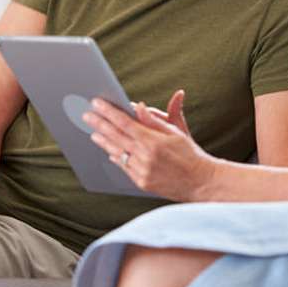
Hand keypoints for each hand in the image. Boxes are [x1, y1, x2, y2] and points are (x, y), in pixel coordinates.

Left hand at [84, 90, 216, 201]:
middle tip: (87, 115)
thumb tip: (137, 106)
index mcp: (153, 141)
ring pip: (117, 153)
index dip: (109, 112)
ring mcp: (142, 171)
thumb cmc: (190, 154)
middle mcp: (145, 157)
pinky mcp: (142, 182)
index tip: (97, 103)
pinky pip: (125, 167)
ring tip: (93, 132)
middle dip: (100, 124)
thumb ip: (154, 119)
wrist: (200, 182)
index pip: (125, 123)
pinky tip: (109, 151)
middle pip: (116, 137)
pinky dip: (117, 157)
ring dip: (103, 141)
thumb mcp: (176, 132)